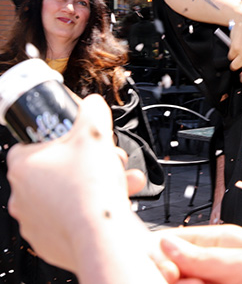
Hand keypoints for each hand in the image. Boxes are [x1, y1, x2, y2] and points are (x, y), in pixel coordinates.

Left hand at [7, 95, 143, 270]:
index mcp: (23, 165)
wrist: (102, 236)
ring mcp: (33, 219)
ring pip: (66, 189)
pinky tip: (110, 199)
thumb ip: (93, 110)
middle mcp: (21, 194)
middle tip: (106, 158)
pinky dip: (89, 205)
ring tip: (119, 179)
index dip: (63, 135)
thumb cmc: (91, 190)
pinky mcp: (48, 237)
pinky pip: (69, 213)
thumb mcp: (96, 134)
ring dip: (94, 181)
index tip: (80, 137)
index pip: (34, 139)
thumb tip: (92, 103)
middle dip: (88, 159)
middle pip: (57, 164)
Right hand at [155, 224, 241, 283]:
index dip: (162, 250)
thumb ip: (205, 256)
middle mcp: (215, 262)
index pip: (178, 238)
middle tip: (190, 282)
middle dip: (174, 274)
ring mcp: (216, 282)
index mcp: (221, 240)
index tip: (159, 265)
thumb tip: (167, 243)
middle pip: (175, 265)